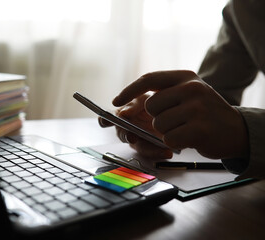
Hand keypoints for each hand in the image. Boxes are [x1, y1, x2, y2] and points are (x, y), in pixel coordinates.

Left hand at [112, 70, 248, 158]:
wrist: (236, 130)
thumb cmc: (205, 114)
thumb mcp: (188, 94)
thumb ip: (163, 95)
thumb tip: (124, 107)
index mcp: (185, 77)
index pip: (148, 79)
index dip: (129, 90)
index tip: (115, 101)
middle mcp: (192, 88)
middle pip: (150, 106)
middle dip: (157, 118)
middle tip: (175, 121)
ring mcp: (197, 108)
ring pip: (159, 125)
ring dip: (167, 132)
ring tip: (186, 128)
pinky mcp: (199, 128)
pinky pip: (169, 139)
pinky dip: (175, 142)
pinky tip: (190, 138)